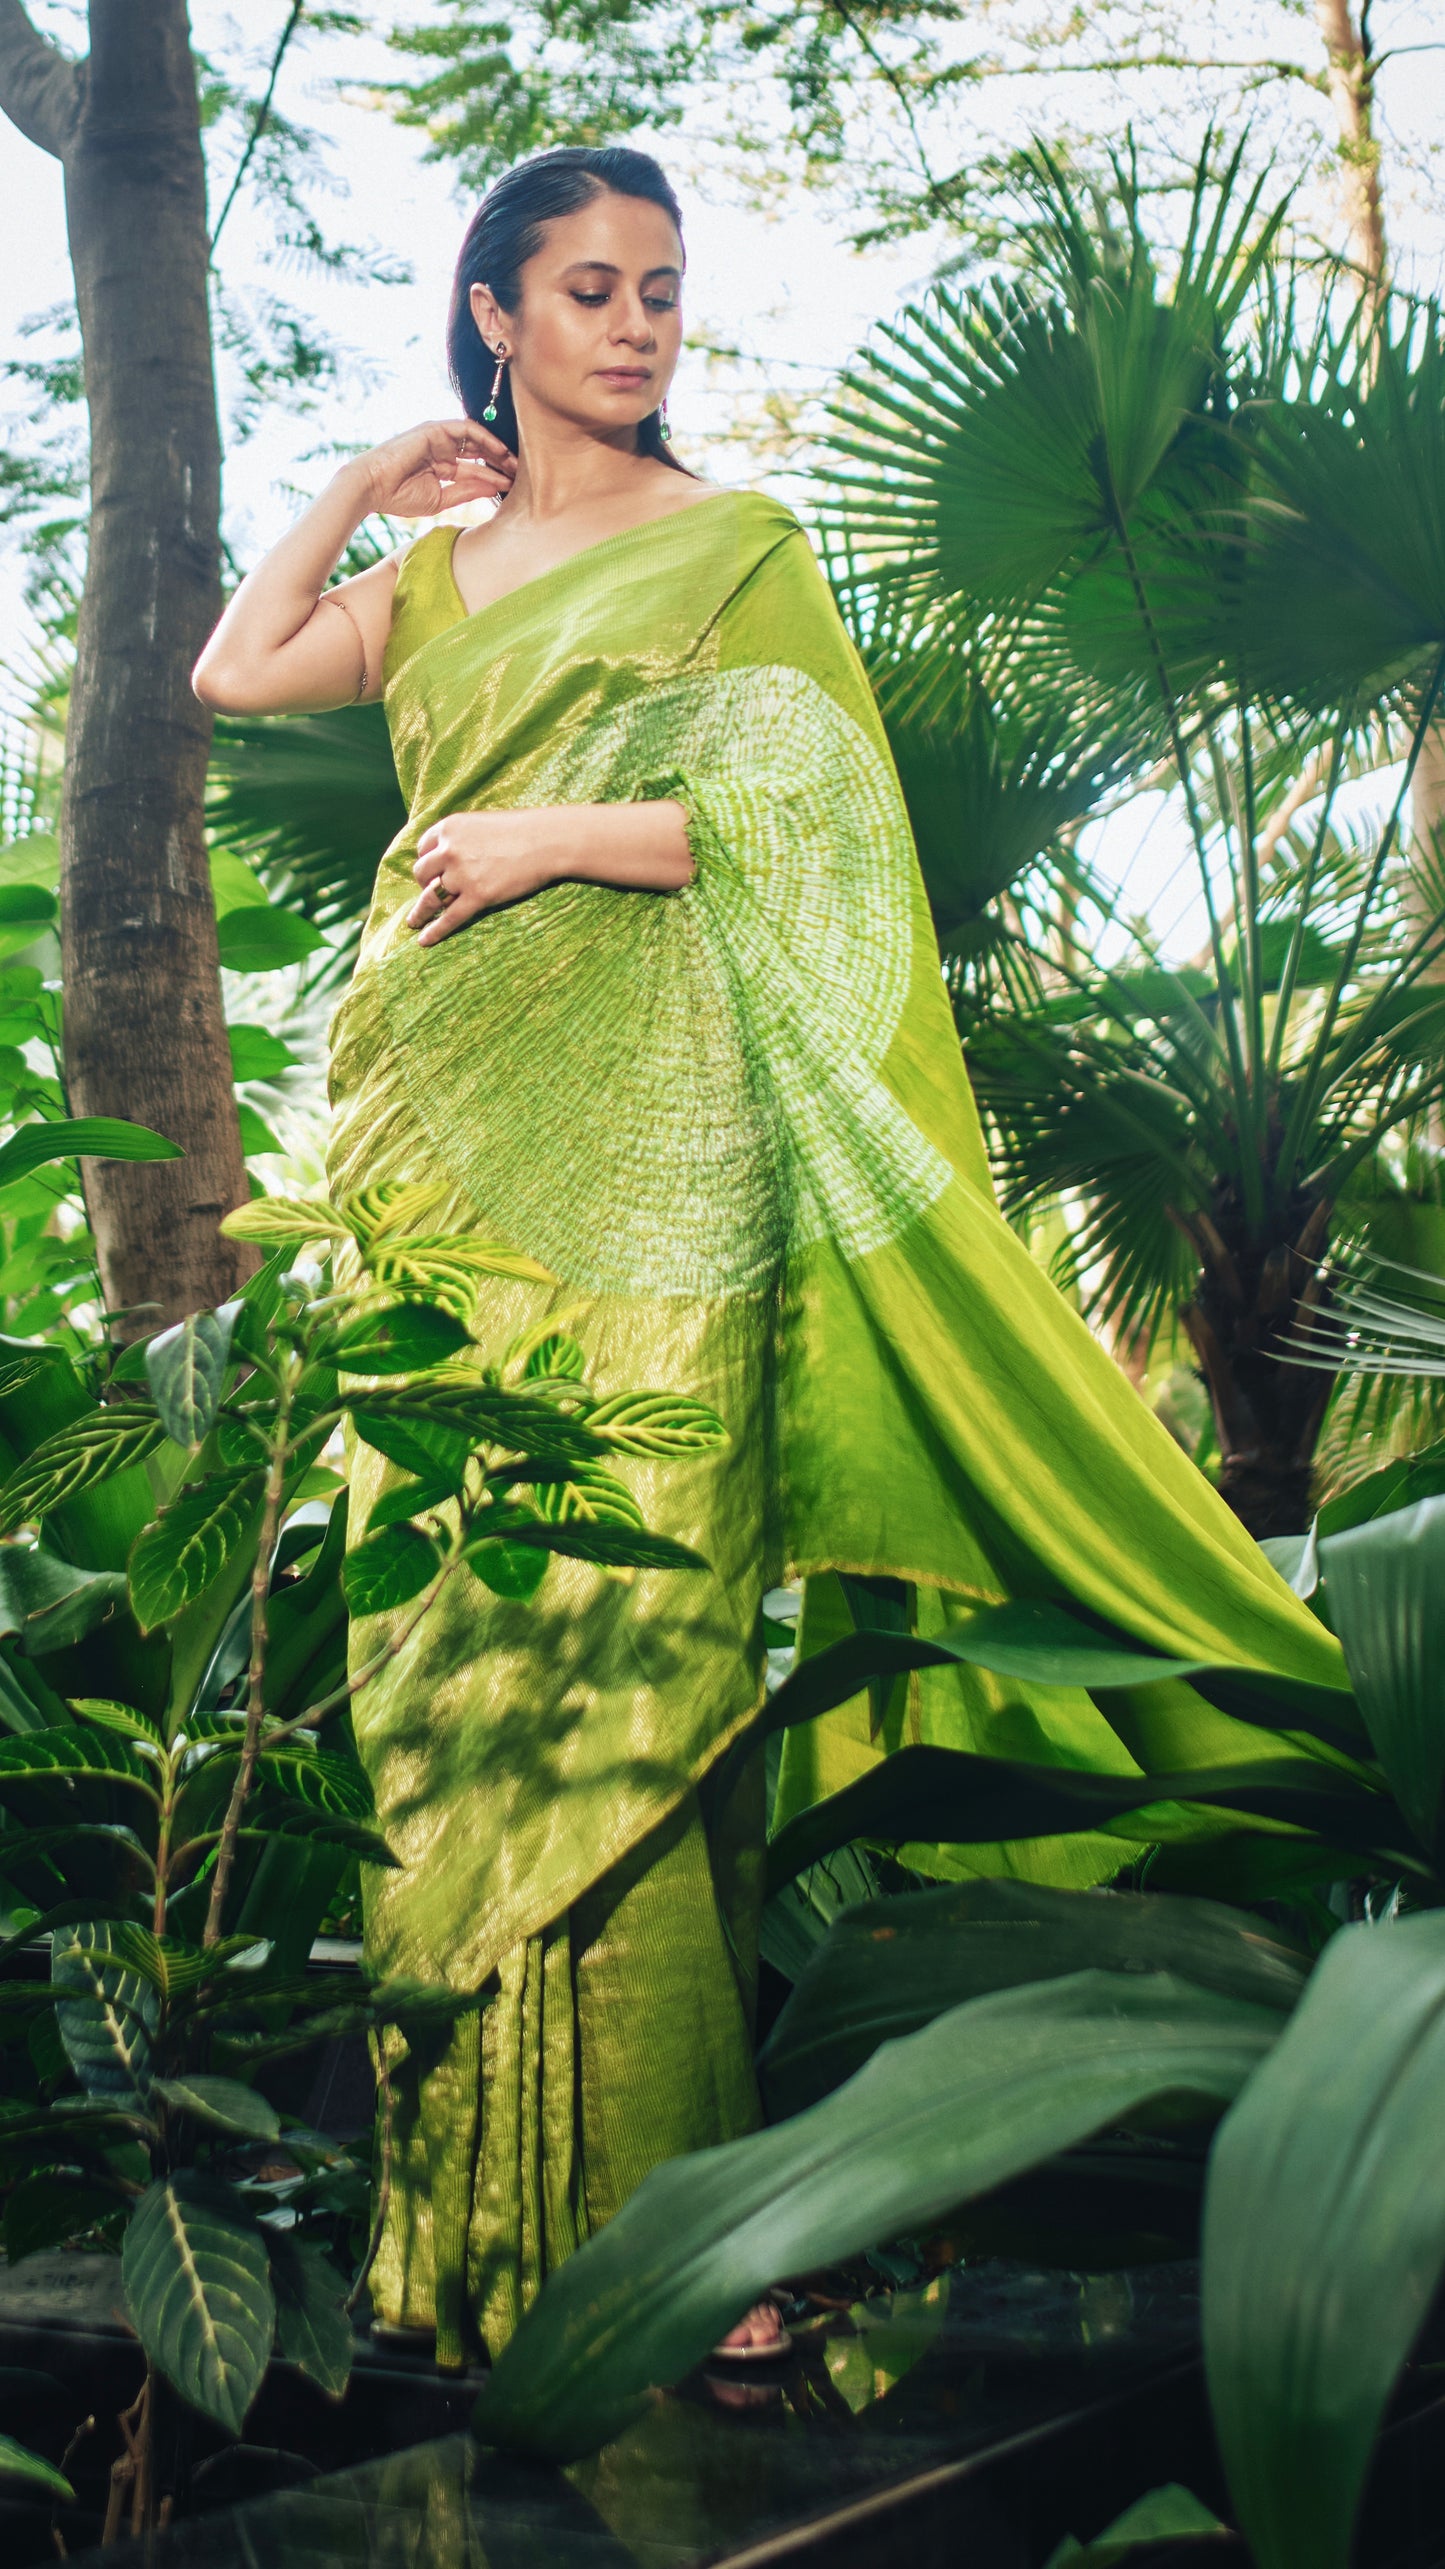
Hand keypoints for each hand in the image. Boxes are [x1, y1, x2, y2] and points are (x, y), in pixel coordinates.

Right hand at [354, 419, 514, 518]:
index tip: (514, 489)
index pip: (475, 470)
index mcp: (442, 467)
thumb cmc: (398, 497)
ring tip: (516, 464)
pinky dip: (484, 437)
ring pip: (476, 440)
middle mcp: (442, 450)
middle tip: (522, 475)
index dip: (495, 478)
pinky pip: (466, 429)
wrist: (372, 487)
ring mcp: (438, 438)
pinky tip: (500, 450)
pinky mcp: (435, 429)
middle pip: (479, 454)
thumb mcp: (440, 499)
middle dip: (501, 463)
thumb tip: (492, 488)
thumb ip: (465, 491)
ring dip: (497, 450)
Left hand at [407, 811, 566, 944]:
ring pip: (430, 897)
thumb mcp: (482, 824)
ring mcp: (462, 874)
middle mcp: (450, 850)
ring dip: (419, 912)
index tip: (430, 871)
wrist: (547, 840)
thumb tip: (451, 858)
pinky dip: (434, 931)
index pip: (423, 848)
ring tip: (413, 922)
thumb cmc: (521, 830)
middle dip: (424, 884)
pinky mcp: (478, 895)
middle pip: (421, 872)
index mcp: (450, 828)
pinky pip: (449, 918)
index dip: (426, 860)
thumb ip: (463, 838)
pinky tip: (424, 940)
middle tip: (432, 892)